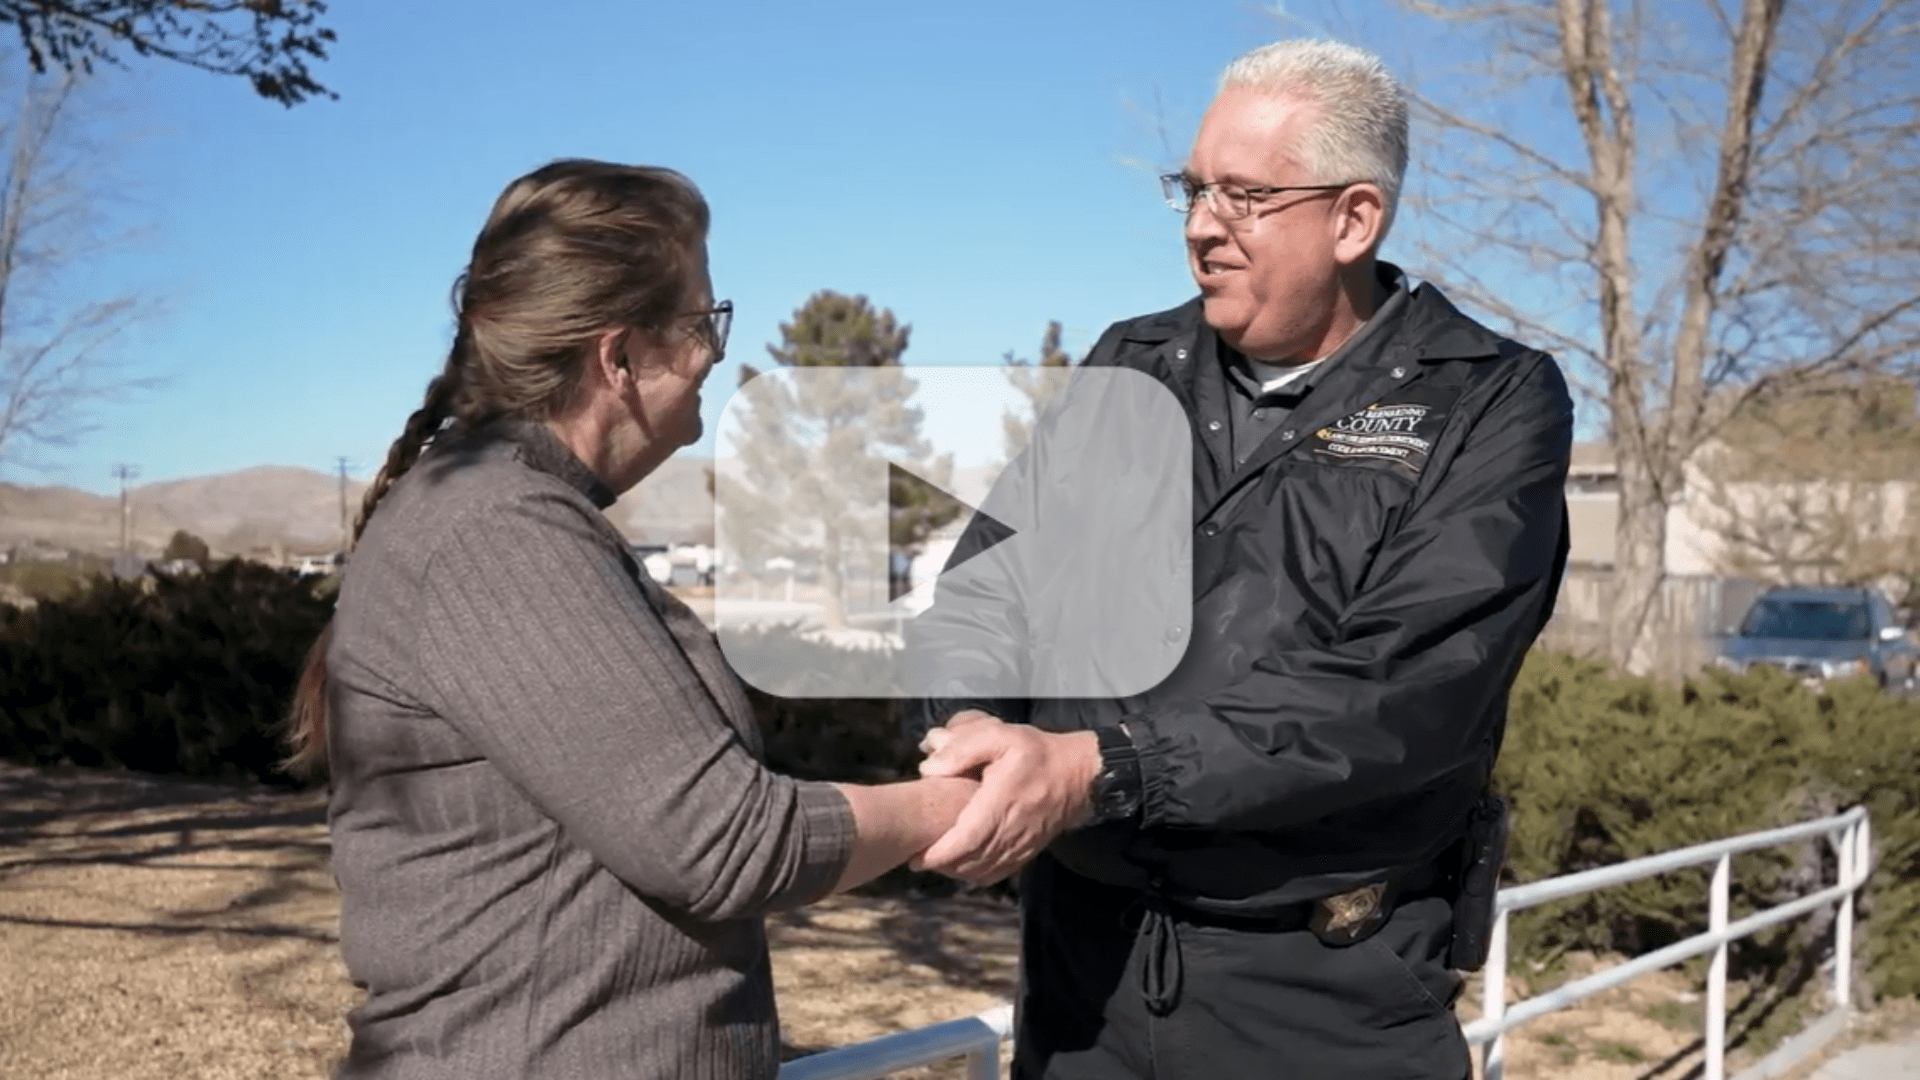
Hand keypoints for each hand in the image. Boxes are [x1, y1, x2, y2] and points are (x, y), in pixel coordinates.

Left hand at [911, 715, 1100, 885]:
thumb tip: (928, 769)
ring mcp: (1023, 844)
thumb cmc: (1036, 752)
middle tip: (917, 858)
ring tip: (937, 861)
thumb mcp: (999, 736)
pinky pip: (1000, 872)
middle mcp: (1013, 830)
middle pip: (971, 862)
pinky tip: (964, 866)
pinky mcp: (1029, 850)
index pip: (966, 840)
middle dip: (941, 865)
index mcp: (1001, 802)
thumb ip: (961, 749)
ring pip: (984, 871)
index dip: (939, 855)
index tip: (917, 857)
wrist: (1079, 772)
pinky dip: (978, 874)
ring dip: (957, 871)